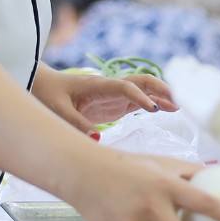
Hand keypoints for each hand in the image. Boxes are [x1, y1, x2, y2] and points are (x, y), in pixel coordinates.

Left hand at [34, 66, 175, 132]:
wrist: (42, 85)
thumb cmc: (48, 94)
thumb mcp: (58, 111)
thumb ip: (76, 124)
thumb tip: (97, 139)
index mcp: (98, 86)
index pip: (125, 86)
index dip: (141, 96)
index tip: (154, 108)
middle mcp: (111, 87)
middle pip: (142, 81)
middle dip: (160, 89)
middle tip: (176, 102)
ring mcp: (114, 95)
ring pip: (144, 90)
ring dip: (160, 95)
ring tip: (178, 107)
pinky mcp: (114, 103)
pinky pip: (138, 101)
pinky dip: (153, 103)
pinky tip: (165, 110)